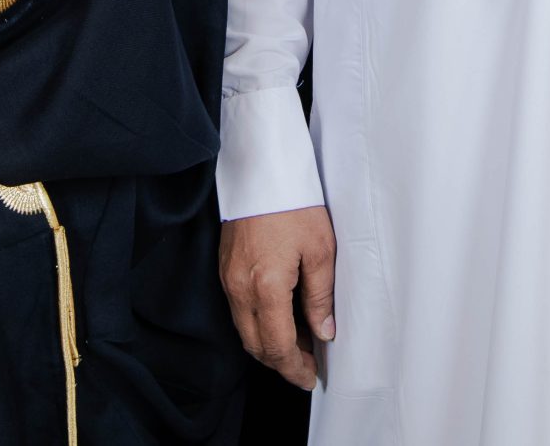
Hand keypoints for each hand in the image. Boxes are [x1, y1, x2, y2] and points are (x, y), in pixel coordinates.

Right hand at [219, 205, 335, 390]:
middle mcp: (240, 288)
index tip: (310, 378)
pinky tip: (279, 319)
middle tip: (307, 367)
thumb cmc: (294, 205)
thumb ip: (321, 297)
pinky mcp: (225, 268)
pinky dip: (257, 324)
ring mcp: (228, 278)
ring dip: (268, 345)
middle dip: (281, 363)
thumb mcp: (321, 251)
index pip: (278, 346)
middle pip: (256, 345)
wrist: (262, 171)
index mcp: (266, 287)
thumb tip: (324, 332)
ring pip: (244, 330)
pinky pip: (238, 311)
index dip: (295, 368)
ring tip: (299, 346)